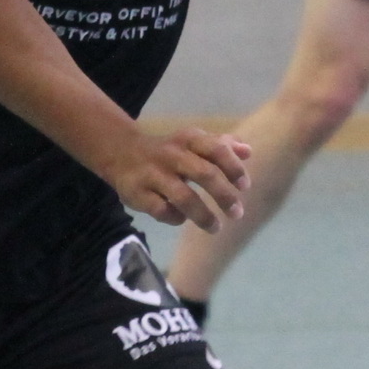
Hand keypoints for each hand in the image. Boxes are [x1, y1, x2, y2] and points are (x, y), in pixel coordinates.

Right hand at [99, 128, 251, 230]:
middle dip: (224, 196)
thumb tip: (248, 152)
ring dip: (203, 215)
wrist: (121, 153)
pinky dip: (175, 217)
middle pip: (204, 174)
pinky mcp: (138, 193)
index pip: (216, 149)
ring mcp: (153, 174)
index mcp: (188, 140)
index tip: (245, 186)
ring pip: (183, 197)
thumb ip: (221, 146)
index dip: (233, 168)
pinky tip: (182, 219)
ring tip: (216, 227)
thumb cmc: (169, 151)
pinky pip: (162, 210)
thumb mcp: (193, 142)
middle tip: (237, 213)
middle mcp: (172, 155)